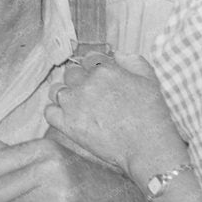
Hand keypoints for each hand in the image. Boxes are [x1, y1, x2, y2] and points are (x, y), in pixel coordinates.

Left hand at [45, 53, 185, 182]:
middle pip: (71, 73)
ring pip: (56, 90)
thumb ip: (132, 60)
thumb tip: (117, 54)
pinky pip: (49, 111)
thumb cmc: (152, 115)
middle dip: (79, 80)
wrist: (146, 146)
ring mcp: (74, 104)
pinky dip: (55, 112)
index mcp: (105, 70)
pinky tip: (67, 116)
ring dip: (64, 94)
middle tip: (89, 93)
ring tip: (76, 104)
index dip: (93, 67)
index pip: (89, 58)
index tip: (97, 76)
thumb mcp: (149, 79)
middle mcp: (86, 83)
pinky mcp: (67, 124)